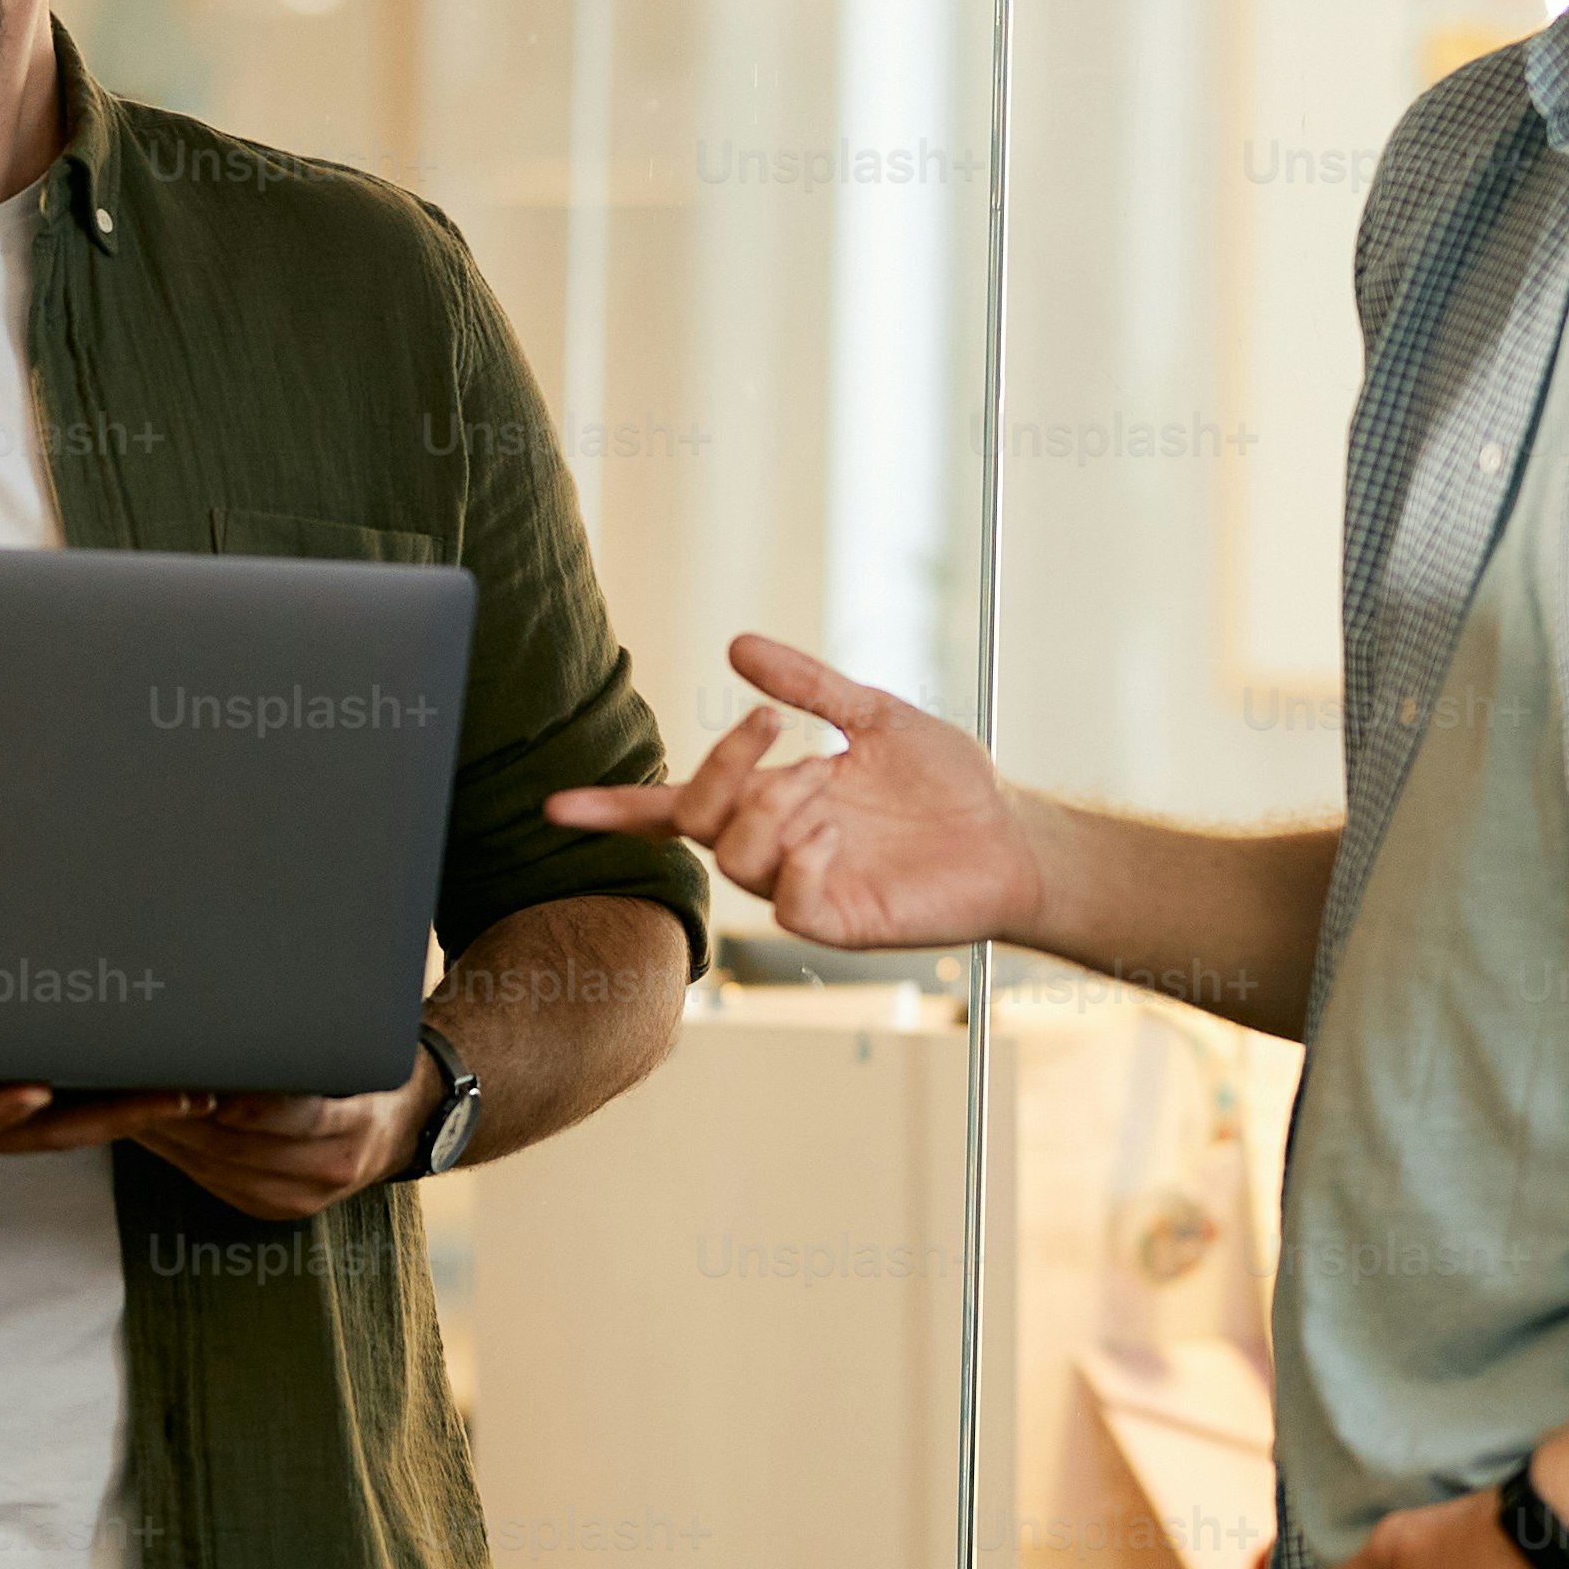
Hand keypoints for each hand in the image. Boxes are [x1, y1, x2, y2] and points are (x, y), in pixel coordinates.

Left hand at [134, 1061, 438, 1223]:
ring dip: (167, 1134)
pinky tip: (149, 1127)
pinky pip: (213, 1181)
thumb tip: (250, 1003)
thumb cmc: (369, 1073)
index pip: (280, 1113)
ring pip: (215, 1165)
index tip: (186, 1070)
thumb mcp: (355, 1049)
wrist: (406, 1127)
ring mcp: (299, 1198)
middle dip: (179, 1112)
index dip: (229, 1097)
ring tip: (128, 1098)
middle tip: (135, 1075)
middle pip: (234, 1143)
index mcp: (354, 1127)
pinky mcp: (275, 1210)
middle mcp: (328, 1170)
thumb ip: (308, 1039)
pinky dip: (177, 1153)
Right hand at [543, 632, 1045, 955]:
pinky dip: (803, 858)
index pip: (677, 809)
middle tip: (778, 733)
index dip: (615, 810)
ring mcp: (805, 888)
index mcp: (774, 801)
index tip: (555, 805)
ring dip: (772, 806)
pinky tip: (837, 834)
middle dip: (724, 769)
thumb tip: (737, 645)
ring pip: (738, 856)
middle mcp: (779, 846)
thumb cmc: (947, 784)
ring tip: (828, 785)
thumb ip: (807, 686)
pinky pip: (790, 899)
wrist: (1013, 834)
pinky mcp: (840, 923)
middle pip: (700, 821)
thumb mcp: (873, 715)